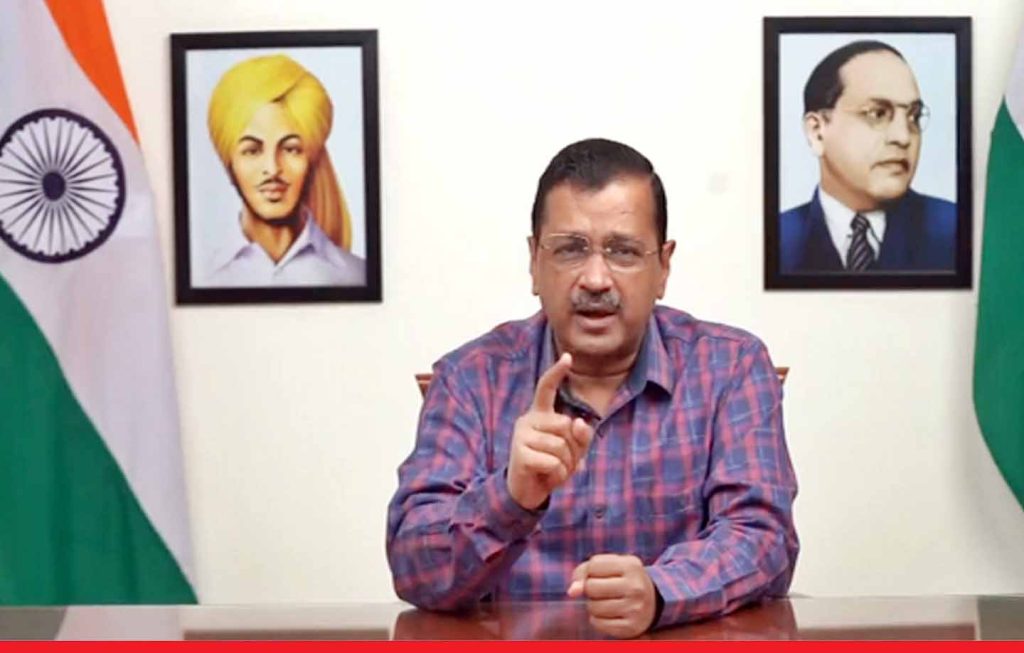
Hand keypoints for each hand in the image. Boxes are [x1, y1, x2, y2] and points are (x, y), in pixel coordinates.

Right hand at [507, 352, 593, 509]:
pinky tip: (546, 477)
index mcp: (541, 414)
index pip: (546, 388)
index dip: (557, 372)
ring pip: (561, 446)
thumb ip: (580, 436)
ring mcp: (521, 435)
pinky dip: (557, 475)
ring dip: (565, 465)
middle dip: (573, 449)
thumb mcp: (572, 451)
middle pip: (567, 425)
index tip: (568, 356)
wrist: (526, 492)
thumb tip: (579, 422)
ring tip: (553, 470)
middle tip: (562, 462)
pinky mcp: (519, 453)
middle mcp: (528, 420)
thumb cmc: (550, 466)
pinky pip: (553, 462)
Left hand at [566, 554, 657, 638]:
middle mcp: (635, 586)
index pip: (593, 565)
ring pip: (593, 607)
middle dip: (591, 589)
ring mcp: (634, 608)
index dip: (591, 571)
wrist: (654, 601)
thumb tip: (572, 592)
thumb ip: (585, 571)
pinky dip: (597, 619)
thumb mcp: (610, 566)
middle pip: (591, 587)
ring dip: (593, 605)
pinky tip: (609, 614)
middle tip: (604, 590)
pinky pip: (597, 623)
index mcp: (631, 565)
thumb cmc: (623, 579)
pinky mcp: (630, 627)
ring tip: (607, 601)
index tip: (603, 574)